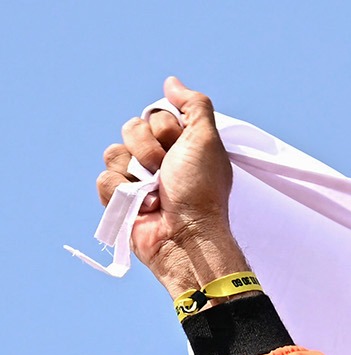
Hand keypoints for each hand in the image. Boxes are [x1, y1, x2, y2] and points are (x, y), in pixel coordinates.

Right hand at [96, 77, 248, 299]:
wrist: (186, 235)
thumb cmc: (201, 190)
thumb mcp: (207, 140)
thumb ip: (194, 106)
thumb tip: (171, 83)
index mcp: (178, 143)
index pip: (153, 115)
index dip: (166, 130)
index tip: (182, 149)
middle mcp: (158, 159)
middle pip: (131, 129)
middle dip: (150, 151)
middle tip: (168, 172)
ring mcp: (137, 179)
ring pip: (113, 152)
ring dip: (136, 173)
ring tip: (157, 193)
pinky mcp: (119, 199)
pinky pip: (104, 179)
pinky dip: (122, 193)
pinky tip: (143, 207)